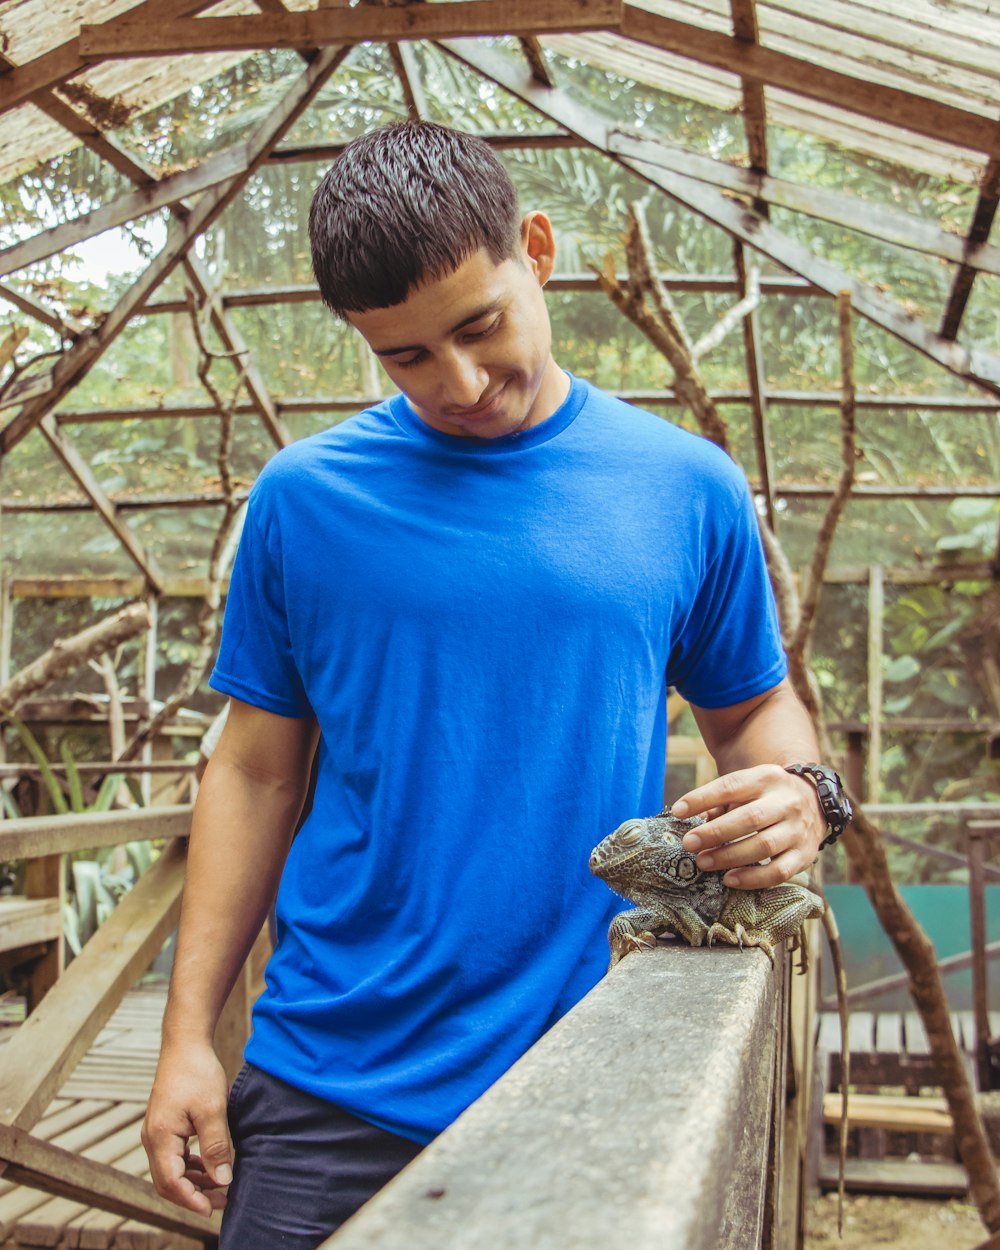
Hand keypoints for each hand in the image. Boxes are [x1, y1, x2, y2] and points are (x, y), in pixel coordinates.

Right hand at [141, 1041, 232, 1214]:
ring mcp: (155, 1132)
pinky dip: (190, 1167)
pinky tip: (209, 1167)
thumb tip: (222, 1180)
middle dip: (193, 1196)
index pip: (171, 1183)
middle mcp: (152, 1138)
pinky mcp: (164, 1126)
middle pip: (167, 1182)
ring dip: (193, 1182)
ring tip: (219, 1187)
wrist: (185, 1043)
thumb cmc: (198, 1072)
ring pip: (170, 1171)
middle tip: (222, 1202)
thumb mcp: (212, 1109)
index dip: (191, 1200)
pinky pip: (173, 1157)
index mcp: (160, 1137)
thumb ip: (216, 1146)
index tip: (213, 1209)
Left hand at [670, 764, 825, 889]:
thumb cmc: (767, 795)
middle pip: (749, 818)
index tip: (677, 811)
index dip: (702, 798)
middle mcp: (786, 802)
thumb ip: (723, 801)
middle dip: (715, 833)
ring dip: (729, 856)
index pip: (731, 786)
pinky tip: (729, 879)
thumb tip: (697, 819)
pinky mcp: (805, 854)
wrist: (814, 801)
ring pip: (764, 846)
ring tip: (703, 862)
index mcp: (767, 778)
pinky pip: (779, 871)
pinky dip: (753, 878)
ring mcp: (798, 829)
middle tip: (689, 843)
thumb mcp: (748, 786)